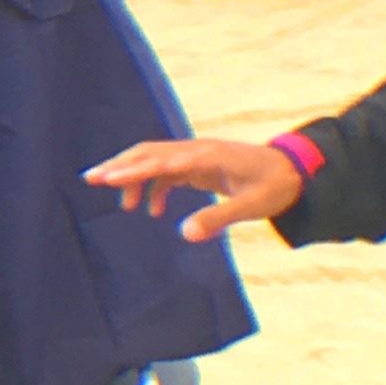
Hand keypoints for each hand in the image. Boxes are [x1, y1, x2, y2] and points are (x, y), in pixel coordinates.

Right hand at [86, 136, 304, 242]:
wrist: (294, 171)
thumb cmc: (275, 186)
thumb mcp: (250, 206)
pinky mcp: (200, 165)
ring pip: (154, 160)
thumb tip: (184, 234)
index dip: (131, 170)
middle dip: (119, 165)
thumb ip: (217, 218)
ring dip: (134, 177)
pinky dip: (154, 187)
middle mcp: (196, 151)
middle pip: (148, 153)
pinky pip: (168, 172)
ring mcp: (196, 156)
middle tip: (91, 179)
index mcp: (205, 156)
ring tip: (122, 206)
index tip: (105, 178)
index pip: (159, 162)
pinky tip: (153, 210)